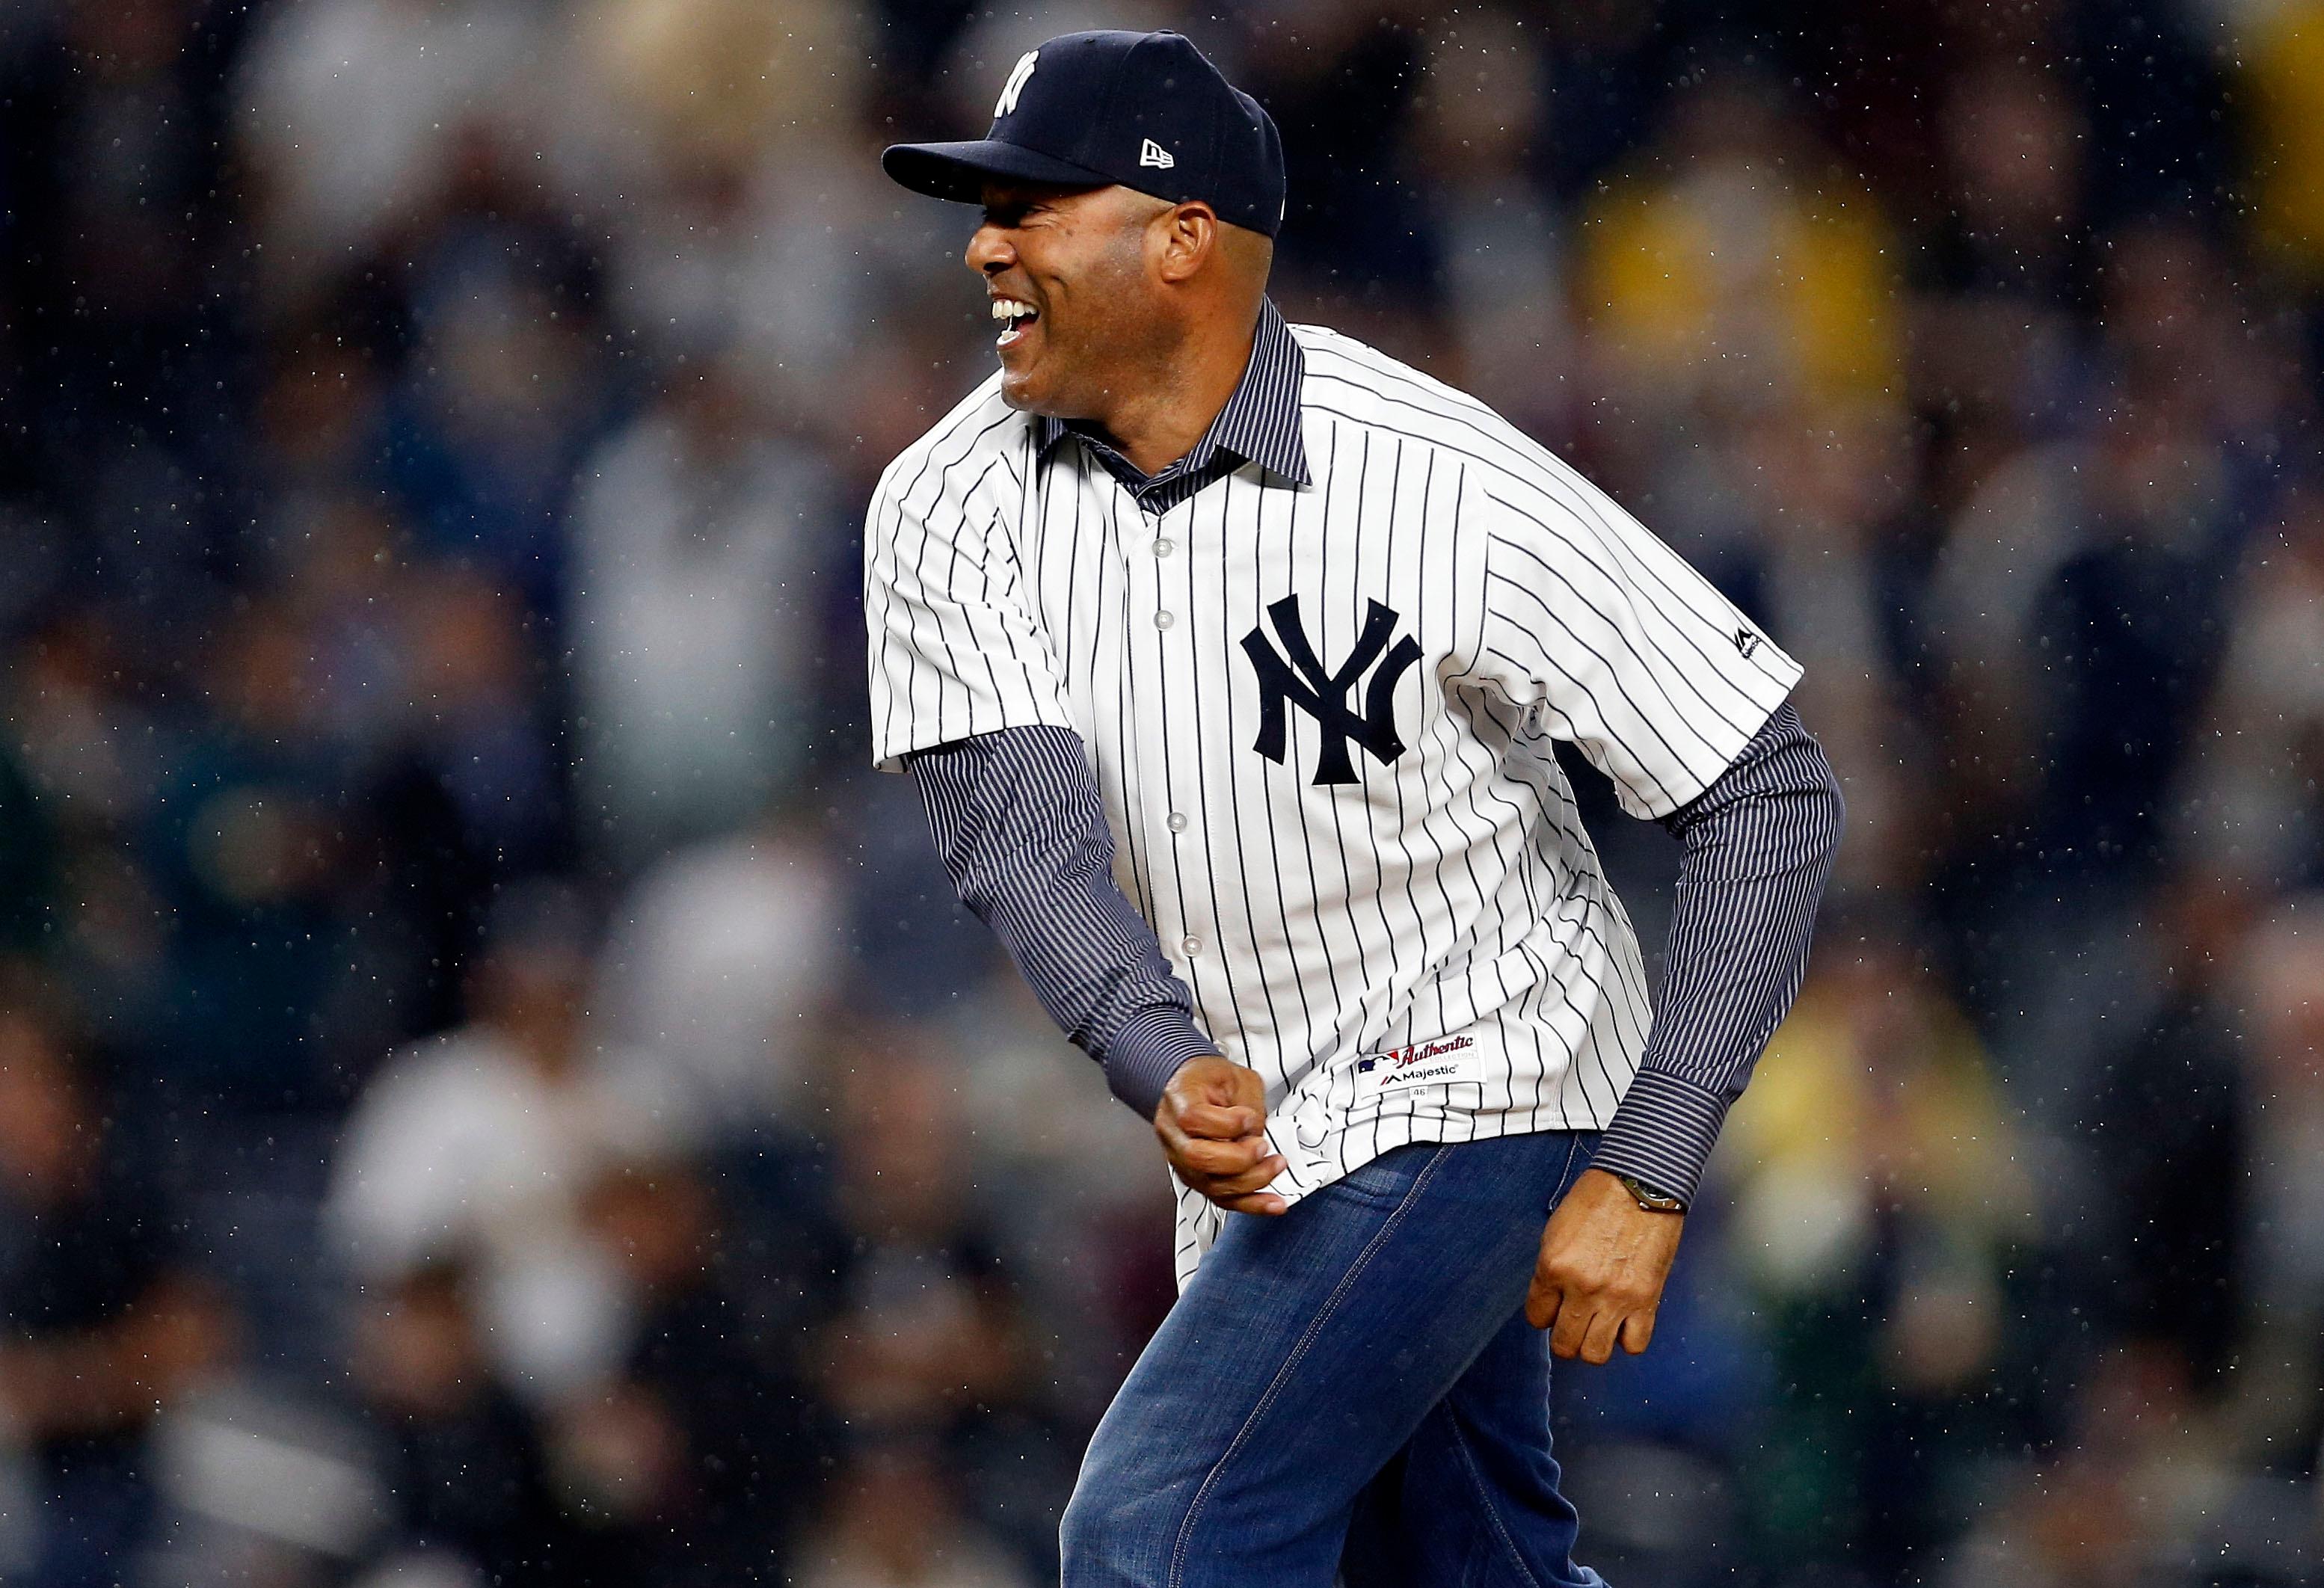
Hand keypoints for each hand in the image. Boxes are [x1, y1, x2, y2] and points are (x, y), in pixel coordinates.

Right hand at [1153, 1055, 1287, 1215]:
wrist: (1192, 1087)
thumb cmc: (1211, 1079)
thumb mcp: (1236, 1076)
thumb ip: (1248, 1103)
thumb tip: (1255, 1136)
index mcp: (1179, 1100)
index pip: (1193, 1119)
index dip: (1227, 1123)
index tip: (1249, 1117)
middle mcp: (1173, 1134)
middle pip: (1198, 1159)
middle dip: (1239, 1159)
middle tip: (1263, 1146)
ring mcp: (1182, 1161)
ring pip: (1211, 1185)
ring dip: (1251, 1182)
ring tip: (1276, 1166)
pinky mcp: (1197, 1179)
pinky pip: (1221, 1199)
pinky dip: (1251, 1204)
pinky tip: (1274, 1203)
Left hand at [1526, 1168, 1684, 1362]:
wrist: (1641, 1182)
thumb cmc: (1597, 1199)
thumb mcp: (1557, 1231)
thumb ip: (1552, 1270)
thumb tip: (1552, 1301)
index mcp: (1553, 1266)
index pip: (1537, 1317)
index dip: (1544, 1314)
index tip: (1554, 1308)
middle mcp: (1582, 1287)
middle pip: (1564, 1344)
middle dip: (1565, 1337)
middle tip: (1574, 1322)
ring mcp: (1615, 1297)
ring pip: (1595, 1354)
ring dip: (1593, 1344)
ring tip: (1598, 1328)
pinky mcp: (1647, 1300)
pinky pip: (1634, 1345)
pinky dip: (1627, 1340)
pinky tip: (1624, 1323)